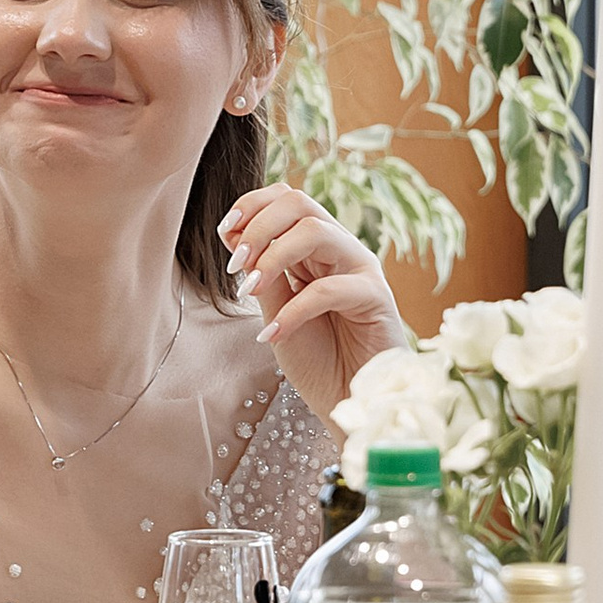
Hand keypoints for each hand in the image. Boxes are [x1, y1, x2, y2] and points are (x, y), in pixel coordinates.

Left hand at [222, 184, 405, 423]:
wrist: (349, 403)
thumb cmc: (317, 359)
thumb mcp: (277, 310)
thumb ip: (262, 273)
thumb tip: (234, 234)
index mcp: (316, 248)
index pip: (286, 199)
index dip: (252, 205)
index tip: (225, 232)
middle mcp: (341, 250)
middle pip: (299, 202)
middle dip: (258, 226)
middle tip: (235, 264)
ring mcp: (362, 270)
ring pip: (315, 231)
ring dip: (271, 257)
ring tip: (248, 290)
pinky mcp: (377, 298)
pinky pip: (329, 289)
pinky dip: (292, 311)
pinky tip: (272, 335)